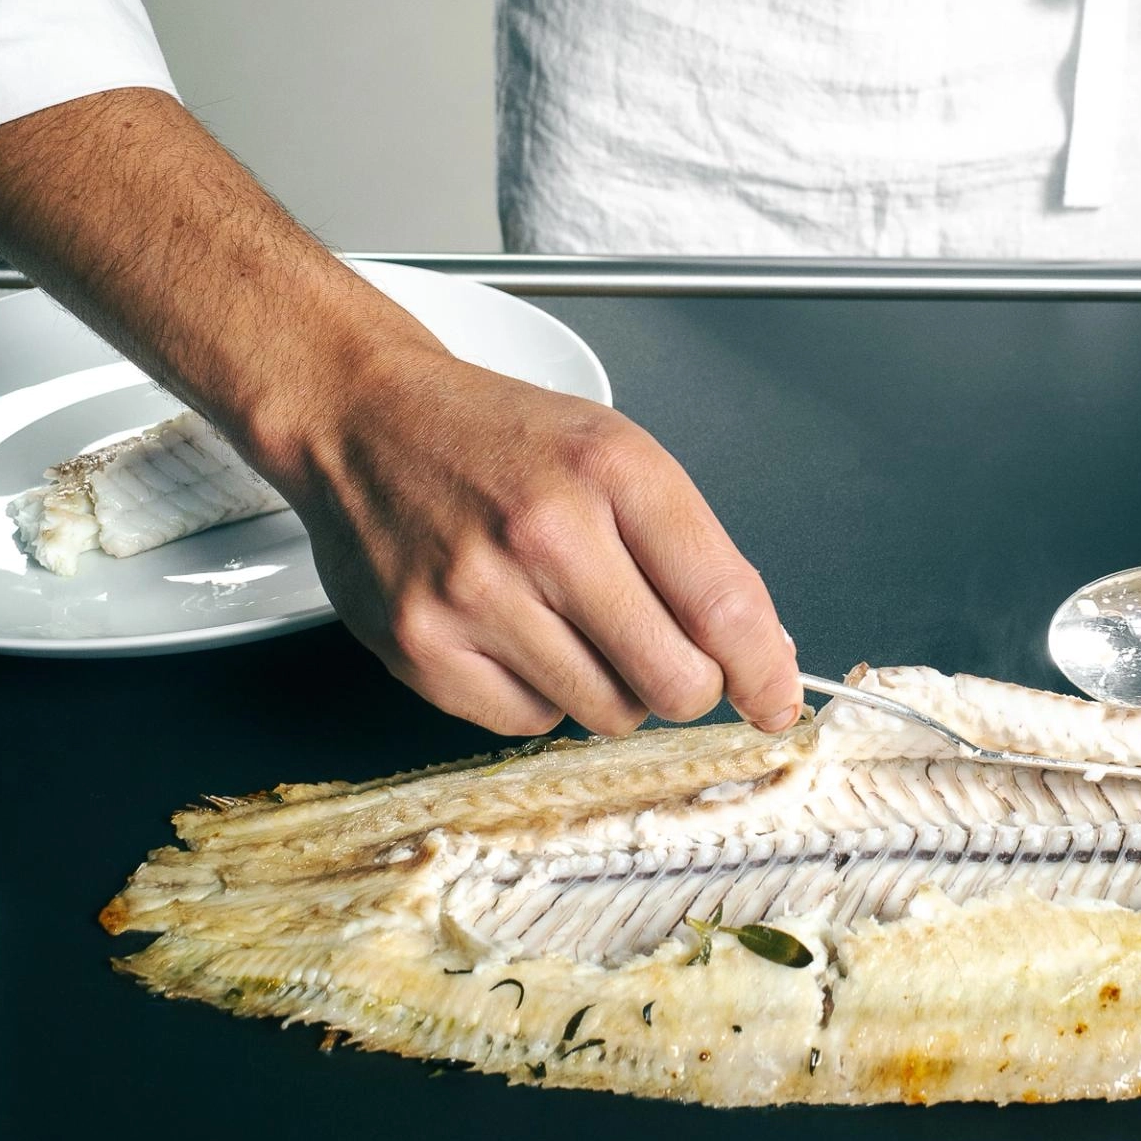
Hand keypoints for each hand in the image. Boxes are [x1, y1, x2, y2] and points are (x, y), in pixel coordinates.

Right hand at [284, 347, 801, 741]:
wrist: (365, 417)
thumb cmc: (500, 439)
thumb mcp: (617, 454)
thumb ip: (694, 552)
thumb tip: (761, 657)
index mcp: (613, 470)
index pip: (724, 605)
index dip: (764, 669)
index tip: (775, 697)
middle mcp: (545, 531)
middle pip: (674, 681)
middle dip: (687, 684)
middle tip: (665, 655)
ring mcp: (476, 594)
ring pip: (604, 713)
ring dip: (609, 688)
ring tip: (570, 622)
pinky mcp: (421, 647)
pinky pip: (526, 722)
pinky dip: (537, 694)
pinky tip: (513, 632)